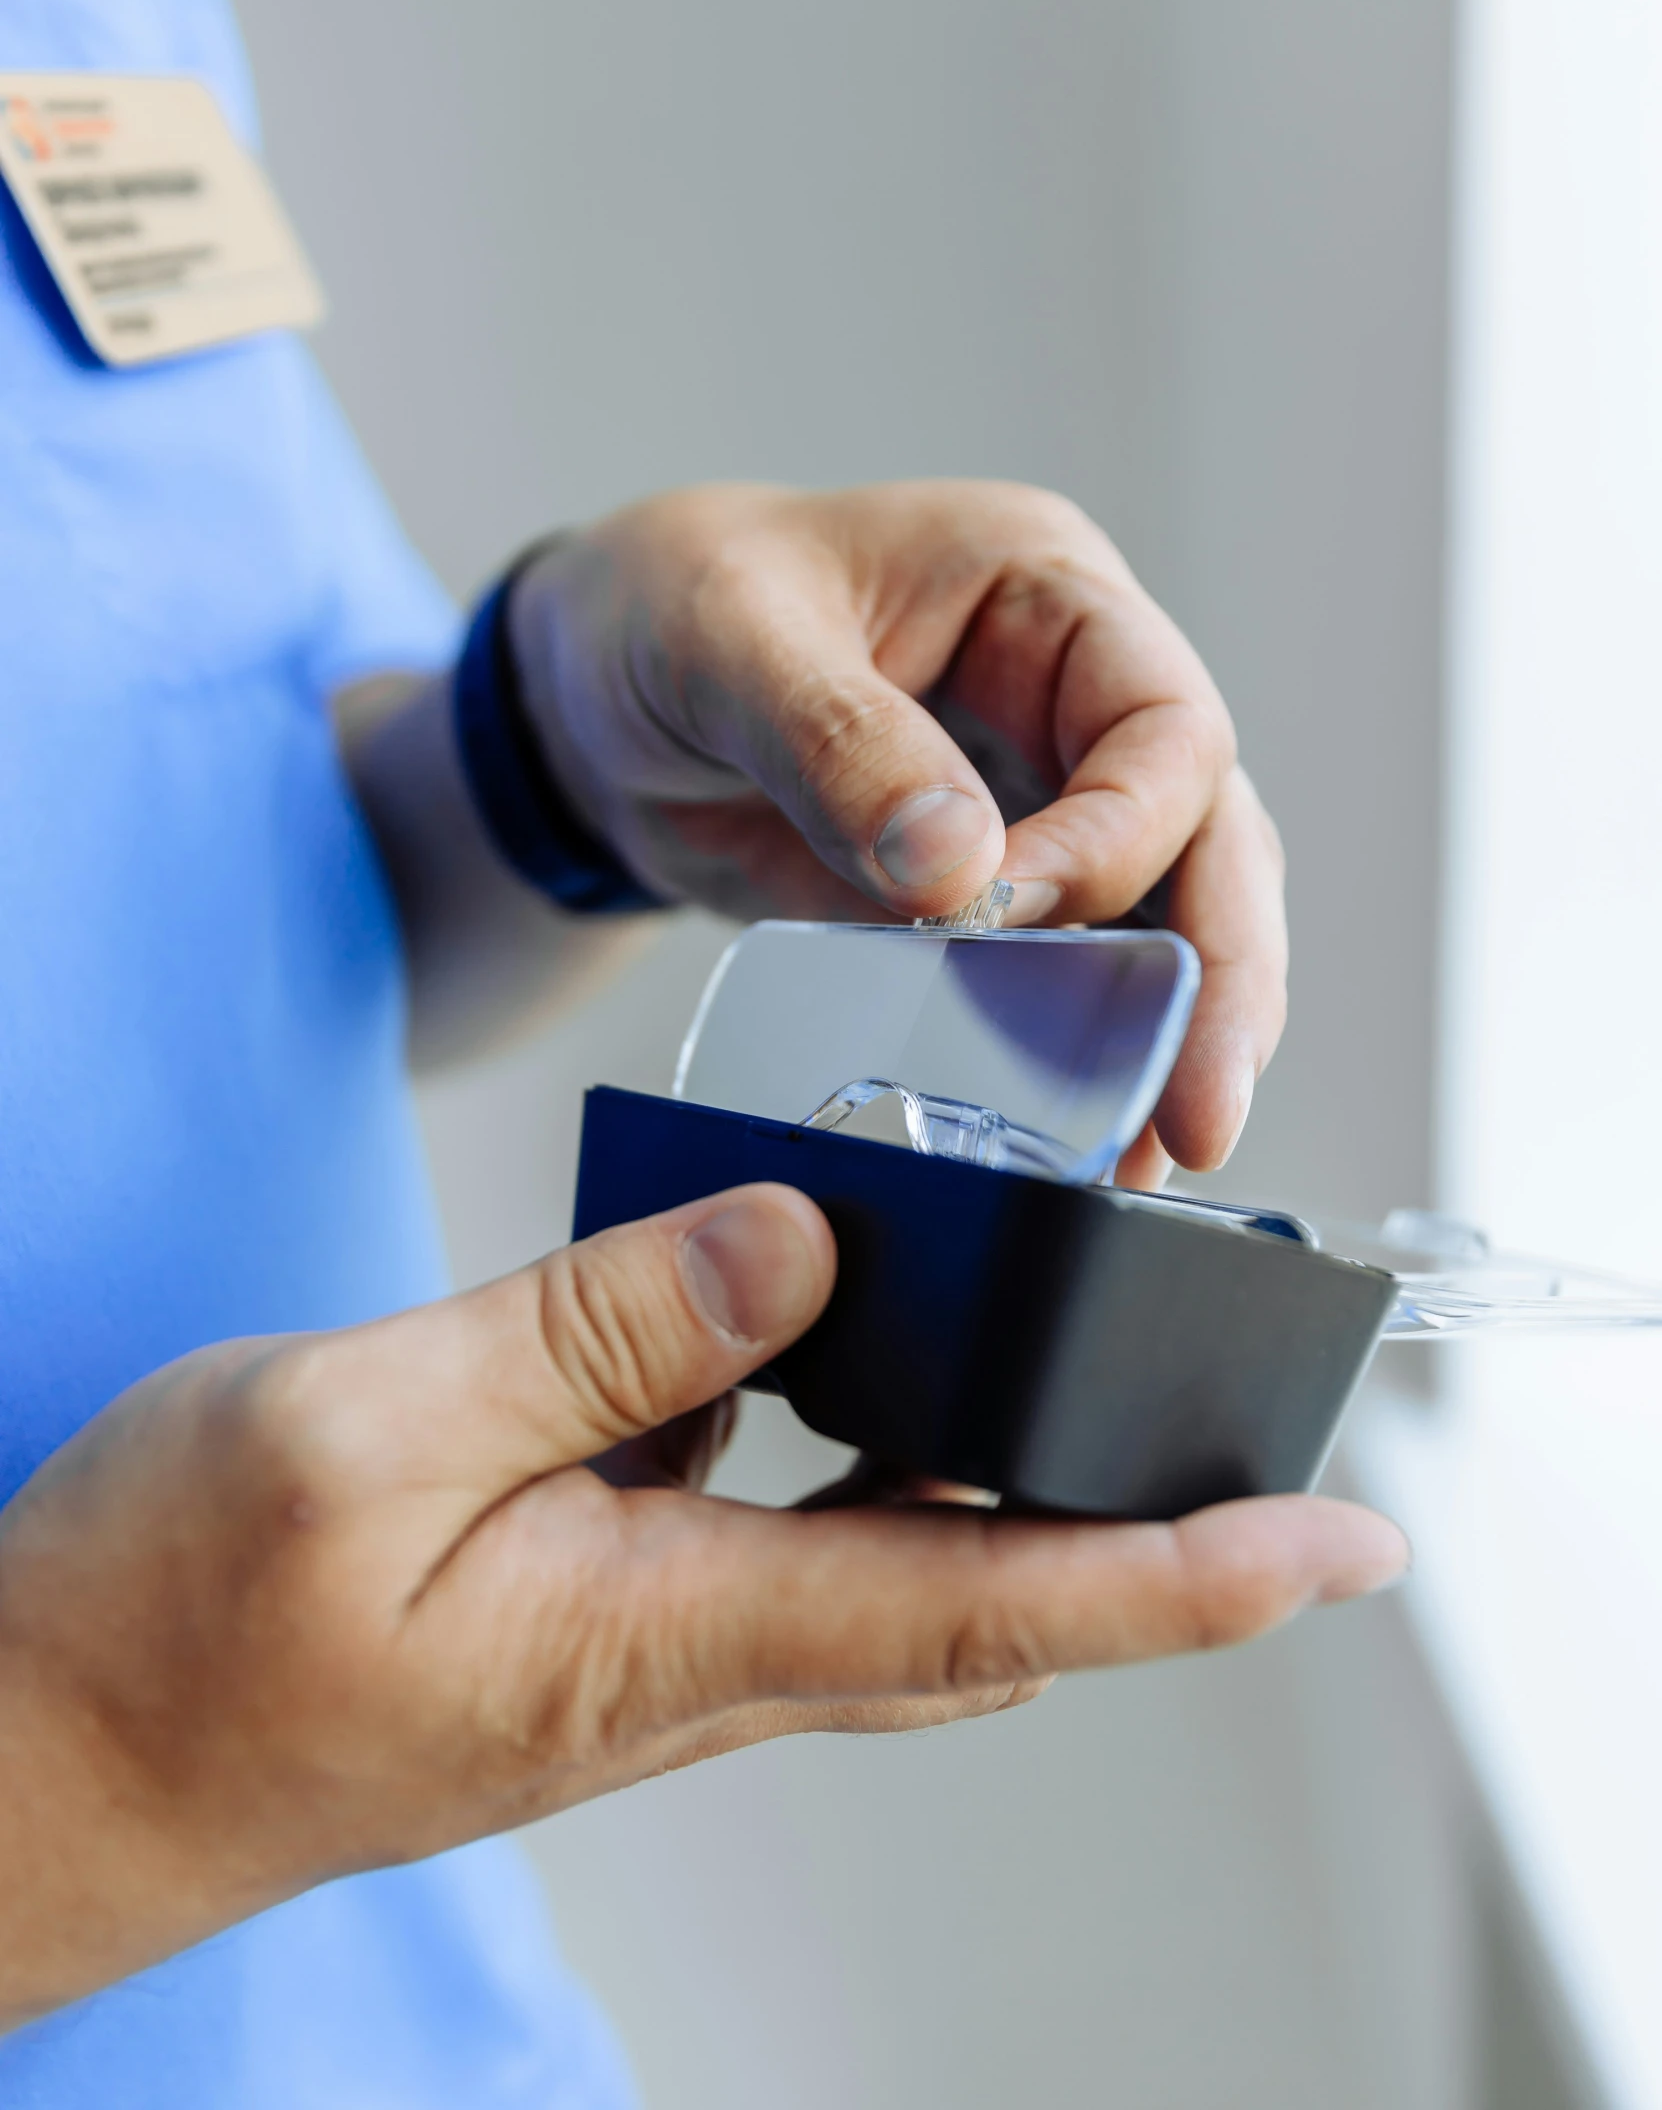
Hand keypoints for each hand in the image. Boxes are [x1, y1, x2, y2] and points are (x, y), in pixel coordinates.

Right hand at [0, 1184, 1403, 2023]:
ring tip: (1058, 1330)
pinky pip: (771, 1520)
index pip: (988, 1605)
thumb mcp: (362, 1431)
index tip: (1337, 1543)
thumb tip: (800, 1246)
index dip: (1184, 1581)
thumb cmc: (167, 1617)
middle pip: (979, 1593)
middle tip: (1244, 1399)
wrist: (50, 1756)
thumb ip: (594, 1335)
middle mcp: (687, 1662)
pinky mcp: (590, 1610)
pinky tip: (814, 1329)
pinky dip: (843, 1432)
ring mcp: (642, 1643)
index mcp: (656, 1633)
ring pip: (885, 1555)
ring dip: (996, 1462)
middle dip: (1139, 1513)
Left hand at [511, 483, 1286, 1180]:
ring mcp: (1039, 799)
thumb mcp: (727, 639)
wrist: (584, 698)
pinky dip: (1079, 1051)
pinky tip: (1081, 1134)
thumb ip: (839, 744)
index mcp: (1039, 586)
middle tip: (1197, 1114)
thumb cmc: (659, 606)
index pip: (1161, 723)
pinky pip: (1065, 975)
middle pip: (1208, 835)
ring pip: (1165, 916)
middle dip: (1213, 976)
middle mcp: (1067, 693)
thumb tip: (961, 874)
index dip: (1121, 835)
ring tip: (1152, 1155)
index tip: (1016, 915)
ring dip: (1168, 1034)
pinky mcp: (987, 895)